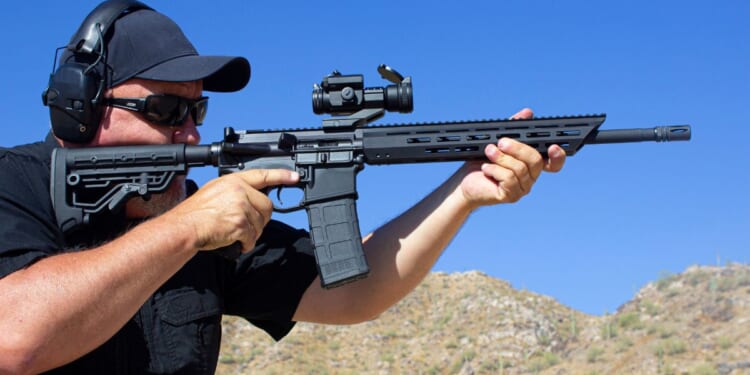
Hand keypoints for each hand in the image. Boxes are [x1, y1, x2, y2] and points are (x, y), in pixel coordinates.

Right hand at [166, 169, 298, 252]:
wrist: (185, 227)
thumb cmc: (196, 213)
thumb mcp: (215, 191)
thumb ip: (235, 191)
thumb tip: (251, 200)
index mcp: (233, 181)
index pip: (263, 175)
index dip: (281, 176)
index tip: (295, 177)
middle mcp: (239, 191)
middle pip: (267, 206)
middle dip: (261, 219)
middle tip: (247, 226)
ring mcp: (241, 206)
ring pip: (260, 223)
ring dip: (251, 233)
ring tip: (235, 234)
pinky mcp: (240, 223)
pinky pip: (252, 236)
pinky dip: (246, 243)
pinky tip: (236, 242)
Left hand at [458, 108, 565, 207]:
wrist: (465, 181)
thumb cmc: (482, 161)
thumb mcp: (498, 141)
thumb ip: (513, 128)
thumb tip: (527, 113)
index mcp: (531, 164)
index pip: (554, 163)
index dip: (558, 156)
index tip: (553, 146)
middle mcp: (530, 177)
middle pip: (535, 160)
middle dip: (517, 148)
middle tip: (501, 142)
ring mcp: (522, 188)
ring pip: (520, 169)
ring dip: (501, 158)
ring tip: (488, 152)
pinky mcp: (510, 196)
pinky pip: (509, 179)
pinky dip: (495, 170)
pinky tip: (486, 168)